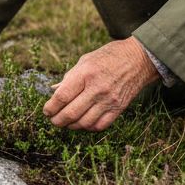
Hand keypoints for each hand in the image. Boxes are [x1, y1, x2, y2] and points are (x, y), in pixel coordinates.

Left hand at [43, 38, 159, 130]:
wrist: (138, 59)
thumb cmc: (109, 56)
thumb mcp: (85, 60)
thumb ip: (69, 77)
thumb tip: (54, 91)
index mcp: (86, 73)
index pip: (62, 96)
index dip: (51, 107)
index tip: (46, 111)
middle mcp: (97, 88)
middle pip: (71, 113)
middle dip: (57, 120)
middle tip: (53, 120)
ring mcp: (109, 100)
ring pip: (84, 123)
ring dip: (71, 126)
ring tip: (67, 123)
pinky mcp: (118, 108)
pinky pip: (100, 125)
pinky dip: (88, 127)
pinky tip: (83, 122)